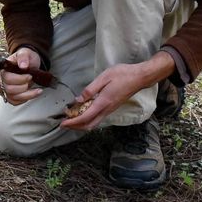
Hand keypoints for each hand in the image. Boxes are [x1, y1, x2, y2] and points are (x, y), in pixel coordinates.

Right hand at [0, 47, 43, 104]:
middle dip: (23, 87)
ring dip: (27, 95)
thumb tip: (23, 65)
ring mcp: (5, 89)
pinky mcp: (11, 96)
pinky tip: (33, 94)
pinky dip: (25, 99)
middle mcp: (1, 80)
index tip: (29, 76)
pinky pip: (15, 102)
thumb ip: (23, 57)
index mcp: (3, 70)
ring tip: (37, 90)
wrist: (29, 63)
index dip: (19, 79)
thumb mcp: (25, 53)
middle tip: (31, 81)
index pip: (6, 78)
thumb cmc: (26, 58)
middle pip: (9, 89)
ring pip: (13, 98)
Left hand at [59, 52, 175, 131]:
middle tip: (64, 124)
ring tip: (71, 119)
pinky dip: (88, 120)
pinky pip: (98, 119)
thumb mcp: (104, 77)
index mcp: (103, 102)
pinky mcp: (112, 108)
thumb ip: (90, 89)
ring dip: (81, 124)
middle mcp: (107, 109)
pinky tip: (83, 113)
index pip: (85, 117)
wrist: (139, 77)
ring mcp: (110, 110)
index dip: (73, 122)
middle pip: (89, 125)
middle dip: (75, 127)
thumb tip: (79, 99)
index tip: (63, 123)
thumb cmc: (123, 74)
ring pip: (94, 123)